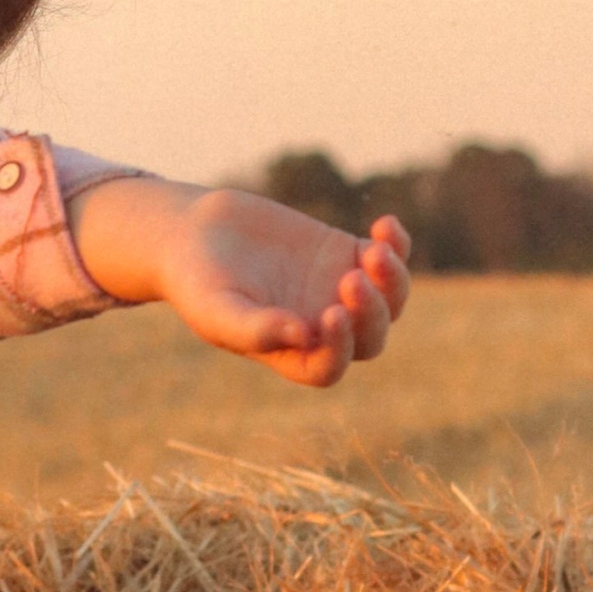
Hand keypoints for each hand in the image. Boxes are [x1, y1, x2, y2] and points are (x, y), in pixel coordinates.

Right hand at [71, 179, 411, 386]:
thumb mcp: (215, 308)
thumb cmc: (197, 281)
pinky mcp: (346, 254)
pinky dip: (397, 244)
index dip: (340, 347)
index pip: (330, 367)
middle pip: (369, 338)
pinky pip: (389, 257)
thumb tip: (305, 335)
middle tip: (351, 280)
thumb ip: (253, 328)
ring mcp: (340, 292)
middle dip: (370, 313)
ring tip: (374, 249)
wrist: (195, 233)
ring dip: (391, 279)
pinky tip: (384, 224)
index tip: (331, 312)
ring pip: (390, 301)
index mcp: (292, 355)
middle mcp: (323, 330)